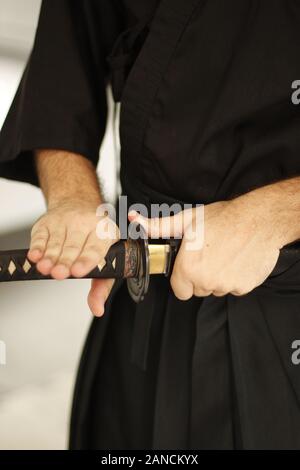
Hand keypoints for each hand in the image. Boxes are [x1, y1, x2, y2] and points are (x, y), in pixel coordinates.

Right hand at [28, 198, 119, 315]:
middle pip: (74, 246)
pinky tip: (35, 256)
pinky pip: (41, 235)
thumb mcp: (106, 257)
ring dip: (50, 256)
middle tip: (59, 274)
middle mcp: (85, 223)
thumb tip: (97, 309)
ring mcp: (65, 220)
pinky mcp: (47, 222)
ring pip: (56, 241)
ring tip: (45, 269)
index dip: (86, 260)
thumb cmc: (95, 236)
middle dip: (65, 261)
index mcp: (104, 232)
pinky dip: (37, 246)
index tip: (78, 271)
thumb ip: (102, 285)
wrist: (78, 203)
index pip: (95, 248)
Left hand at [128, 194, 282, 298]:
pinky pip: (235, 288)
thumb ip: (158, 226)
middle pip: (198, 289)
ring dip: (218, 277)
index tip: (189, 266)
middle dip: (200, 276)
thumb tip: (135, 220)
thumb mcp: (186, 220)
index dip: (183, 277)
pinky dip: (235, 277)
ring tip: (224, 254)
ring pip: (216, 289)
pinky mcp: (245, 287)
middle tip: (208, 254)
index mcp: (189, 268)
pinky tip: (237, 259)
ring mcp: (227, 286)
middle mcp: (207, 281)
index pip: (179, 290)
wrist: (259, 219)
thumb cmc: (224, 218)